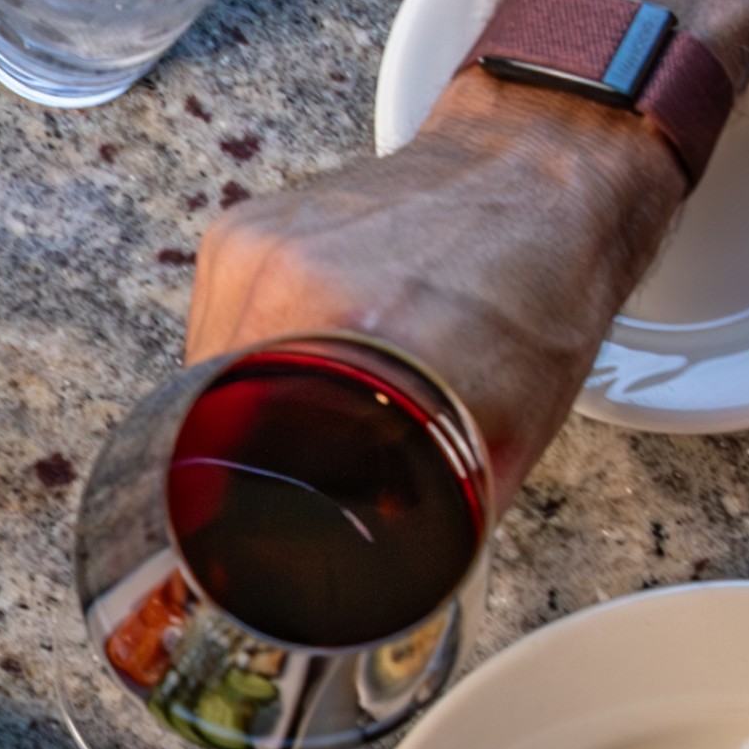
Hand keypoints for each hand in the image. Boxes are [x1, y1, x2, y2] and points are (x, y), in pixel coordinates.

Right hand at [186, 72, 682, 501]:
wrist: (540, 160)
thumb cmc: (544, 284)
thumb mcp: (518, 426)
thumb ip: (453, 511)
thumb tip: (402, 588)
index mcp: (368, 343)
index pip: (249, 473)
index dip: (244, 519)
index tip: (253, 540)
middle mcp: (297, 289)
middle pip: (214, 427)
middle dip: (243, 465)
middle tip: (290, 482)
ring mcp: (259, 252)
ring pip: (204, 374)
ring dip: (239, 404)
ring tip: (304, 405)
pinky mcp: (240, 229)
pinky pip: (213, 321)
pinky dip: (247, 348)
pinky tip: (303, 344)